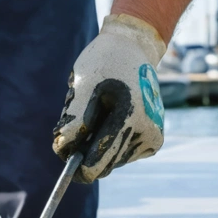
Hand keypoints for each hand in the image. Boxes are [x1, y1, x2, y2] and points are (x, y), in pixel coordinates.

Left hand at [52, 14, 165, 182]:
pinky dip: (111, 144)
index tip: (66, 168)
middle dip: (86, 155)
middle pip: (107, 163)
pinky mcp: (154, 139)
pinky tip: (109, 120)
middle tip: (70, 142)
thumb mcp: (84, 85)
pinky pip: (124, 153)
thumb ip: (74, 120)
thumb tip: (64, 151)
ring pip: (114, 161)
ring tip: (94, 118)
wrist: (134, 49)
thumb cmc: (105, 63)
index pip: (100, 157)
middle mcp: (147, 131)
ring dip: (98, 147)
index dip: (79, 167)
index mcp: (131, 115)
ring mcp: (153, 136)